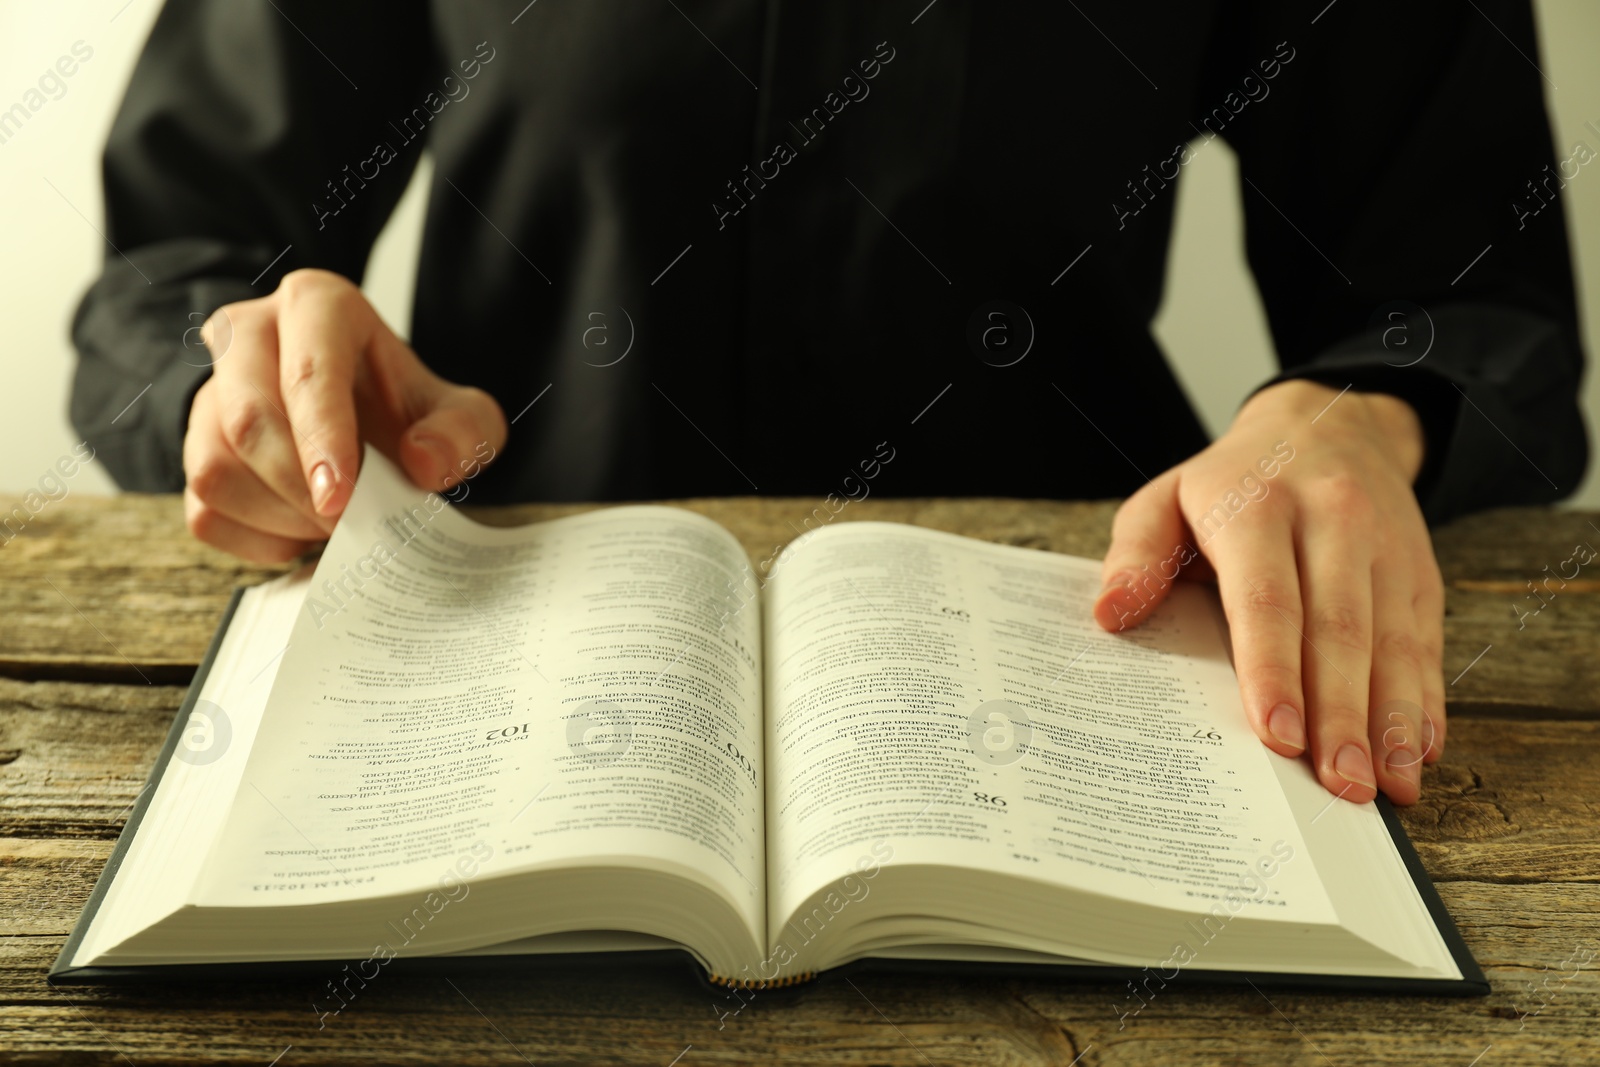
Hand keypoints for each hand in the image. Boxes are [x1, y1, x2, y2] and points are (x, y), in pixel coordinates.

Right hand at [183, 269, 506, 562]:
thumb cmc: (406, 409)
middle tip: (348, 526)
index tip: (341, 498)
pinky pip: (203, 509)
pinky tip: (301, 534)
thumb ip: (463, 433)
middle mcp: (248, 336)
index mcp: (317, 307)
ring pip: (214, 466)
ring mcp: (211, 393)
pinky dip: (256, 540)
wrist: (370, 422)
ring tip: (332, 528)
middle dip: (300, 489)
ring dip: (278, 517)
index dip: (322, 438)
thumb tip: (424, 461)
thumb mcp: (462, 415)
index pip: (307, 371)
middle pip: (248, 420)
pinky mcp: (193, 449)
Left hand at [1092, 379, 1443, 805]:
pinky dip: (1426, 701)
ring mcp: (1385, 547)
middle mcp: (1332, 522)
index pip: (1267, 598)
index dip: (1274, 670)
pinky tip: (1418, 751)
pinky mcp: (1420, 571)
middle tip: (1337, 784)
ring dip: (1391, 720)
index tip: (1275, 735)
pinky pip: (1427, 641)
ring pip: (1393, 641)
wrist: (1327, 422)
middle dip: (1340, 714)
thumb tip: (1111, 613)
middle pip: (1339, 630)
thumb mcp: (1166, 498)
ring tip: (1384, 786)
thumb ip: (1136, 553)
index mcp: (1256, 508)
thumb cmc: (1230, 483)